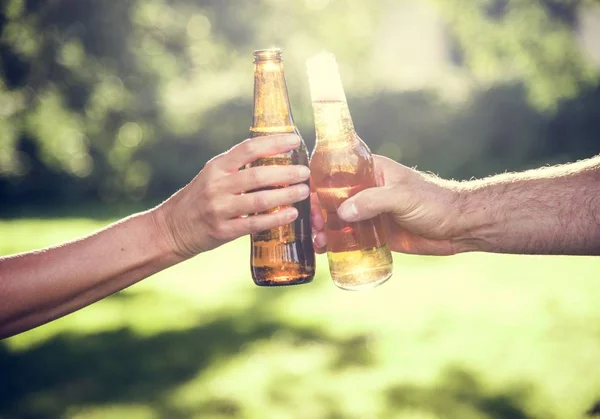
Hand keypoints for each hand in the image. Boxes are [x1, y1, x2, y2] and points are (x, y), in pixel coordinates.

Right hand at [154, 134, 310, 257]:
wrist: (172, 228)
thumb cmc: (199, 199)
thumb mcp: (213, 176)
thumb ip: (238, 168)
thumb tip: (275, 156)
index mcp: (217, 167)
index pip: (248, 148)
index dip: (274, 143)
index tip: (295, 140)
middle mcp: (217, 185)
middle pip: (258, 175)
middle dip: (286, 173)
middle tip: (305, 172)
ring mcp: (219, 209)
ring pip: (260, 200)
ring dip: (286, 195)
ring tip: (304, 191)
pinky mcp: (223, 230)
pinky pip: (255, 224)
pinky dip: (276, 218)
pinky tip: (292, 214)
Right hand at [311, 155, 463, 255]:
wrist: (458, 227)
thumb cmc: (434, 202)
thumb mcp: (402, 196)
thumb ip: (373, 201)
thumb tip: (342, 213)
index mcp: (370, 171)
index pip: (337, 172)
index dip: (318, 184)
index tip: (307, 199)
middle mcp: (365, 190)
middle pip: (332, 199)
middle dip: (318, 212)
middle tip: (314, 227)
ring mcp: (369, 212)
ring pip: (338, 219)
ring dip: (324, 229)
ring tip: (317, 242)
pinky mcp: (374, 232)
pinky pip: (349, 236)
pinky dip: (336, 242)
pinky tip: (325, 250)